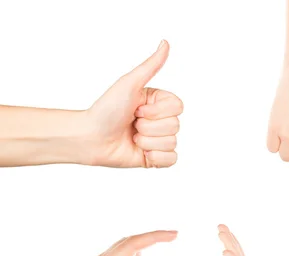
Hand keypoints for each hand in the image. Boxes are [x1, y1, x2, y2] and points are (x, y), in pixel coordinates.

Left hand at [84, 40, 182, 167]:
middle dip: (149, 127)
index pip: (178, 107)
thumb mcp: (130, 84)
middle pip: (175, 125)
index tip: (137, 108)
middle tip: (132, 124)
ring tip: (132, 137)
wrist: (91, 138)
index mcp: (158, 102)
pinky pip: (171, 159)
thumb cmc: (106, 109)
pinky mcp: (156, 158)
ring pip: (171, 142)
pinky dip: (155, 157)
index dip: (157, 111)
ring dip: (147, 141)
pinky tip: (141, 152)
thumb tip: (165, 43)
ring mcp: (159, 140)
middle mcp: (161, 120)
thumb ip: (151, 65)